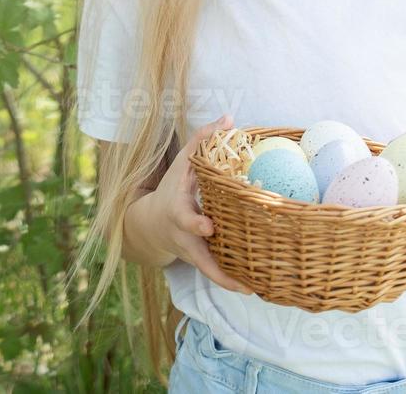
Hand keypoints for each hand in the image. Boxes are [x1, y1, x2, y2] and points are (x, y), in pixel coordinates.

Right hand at [152, 113, 253, 293]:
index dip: (196, 223)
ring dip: (228, 281)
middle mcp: (183, 236)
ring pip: (208, 270)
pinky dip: (231, 281)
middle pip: (198, 255)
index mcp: (177, 210)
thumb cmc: (173, 187)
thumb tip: (229, 117)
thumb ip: (203, 139)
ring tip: (253, 288)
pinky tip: (254, 286)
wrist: (150, 223)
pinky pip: (215, 273)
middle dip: (214, 266)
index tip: (209, 227)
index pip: (184, 217)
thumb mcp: (183, 161)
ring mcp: (190, 252)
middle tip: (238, 276)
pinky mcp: (198, 261)